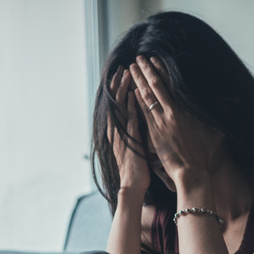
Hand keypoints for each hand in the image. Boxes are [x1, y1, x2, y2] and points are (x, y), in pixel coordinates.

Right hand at [108, 66, 149, 192]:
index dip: (117, 89)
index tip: (121, 75)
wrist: (132, 185)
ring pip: (121, 106)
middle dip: (118, 83)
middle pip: (115, 101)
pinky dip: (131, 105)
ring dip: (124, 89)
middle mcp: (116, 130)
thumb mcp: (133, 147)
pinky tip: (134, 93)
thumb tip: (138, 124)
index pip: (115, 105)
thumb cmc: (135, 170)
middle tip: (122, 68)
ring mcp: (122, 134)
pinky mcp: (130, 139)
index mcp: (116, 131)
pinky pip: (130, 118)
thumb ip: (133, 134)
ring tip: (127, 73)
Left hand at [129, 56, 221, 182]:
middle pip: (156, 86)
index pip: (171, 84)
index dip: (161, 70)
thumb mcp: (215, 133)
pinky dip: (137, 100)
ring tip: (131, 69)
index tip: (154, 60)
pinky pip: (143, 112)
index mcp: (186, 109)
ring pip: (146, 96)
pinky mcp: (153, 133)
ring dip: (138, 81)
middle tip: (138, 58)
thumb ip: (216, 118)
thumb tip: (231, 108)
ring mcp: (161, 122)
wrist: (191, 171)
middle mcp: (172, 112)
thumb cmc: (204, 155)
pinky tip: (132, 90)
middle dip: (146, 70)